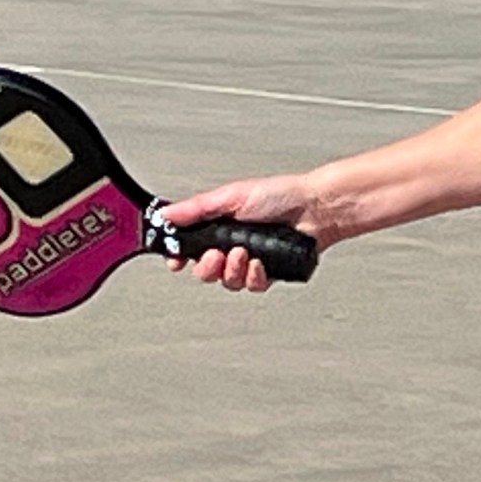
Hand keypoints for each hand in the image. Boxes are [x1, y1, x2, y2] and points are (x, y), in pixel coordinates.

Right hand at [158, 174, 323, 292]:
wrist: (315, 210)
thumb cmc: (279, 196)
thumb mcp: (230, 197)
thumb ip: (196, 209)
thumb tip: (165, 215)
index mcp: (218, 225)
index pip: (188, 247)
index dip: (179, 256)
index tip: (176, 261)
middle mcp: (231, 244)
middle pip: (204, 271)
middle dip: (206, 266)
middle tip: (216, 255)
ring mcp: (250, 260)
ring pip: (228, 281)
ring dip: (232, 270)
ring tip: (244, 253)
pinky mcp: (269, 273)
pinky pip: (252, 286)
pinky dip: (254, 276)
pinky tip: (260, 264)